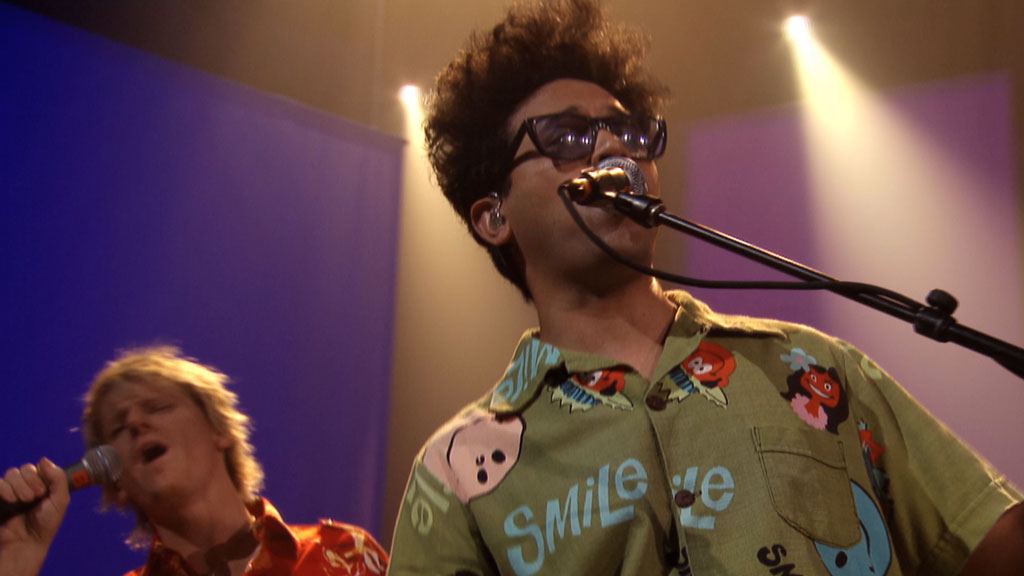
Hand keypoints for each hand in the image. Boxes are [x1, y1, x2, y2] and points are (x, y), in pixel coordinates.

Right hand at [0, 459, 69, 575]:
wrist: (26, 543)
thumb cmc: (45, 525)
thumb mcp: (60, 501)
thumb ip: (57, 478)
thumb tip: (44, 460)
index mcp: (41, 485)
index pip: (38, 467)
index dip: (40, 476)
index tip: (43, 492)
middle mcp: (25, 486)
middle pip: (24, 469)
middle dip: (30, 481)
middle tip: (33, 498)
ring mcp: (10, 491)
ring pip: (11, 473)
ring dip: (18, 485)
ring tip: (23, 501)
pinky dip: (4, 488)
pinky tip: (11, 499)